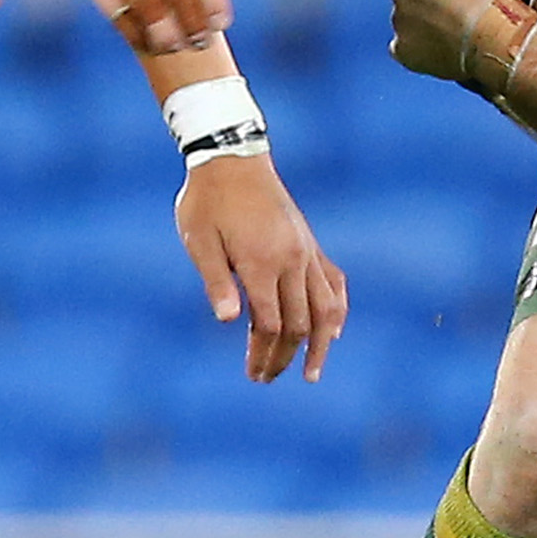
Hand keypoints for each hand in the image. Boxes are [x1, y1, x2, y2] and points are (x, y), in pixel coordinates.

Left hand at [174, 155, 349, 382]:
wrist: (232, 158)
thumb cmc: (207, 201)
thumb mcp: (199, 240)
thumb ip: (216, 280)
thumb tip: (226, 320)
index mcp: (260, 261)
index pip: (269, 323)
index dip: (263, 354)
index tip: (253, 374)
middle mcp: (291, 259)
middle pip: (298, 323)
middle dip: (283, 356)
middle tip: (266, 378)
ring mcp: (305, 251)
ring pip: (325, 308)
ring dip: (321, 344)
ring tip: (313, 372)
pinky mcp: (309, 243)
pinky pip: (333, 282)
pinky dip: (337, 309)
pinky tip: (334, 330)